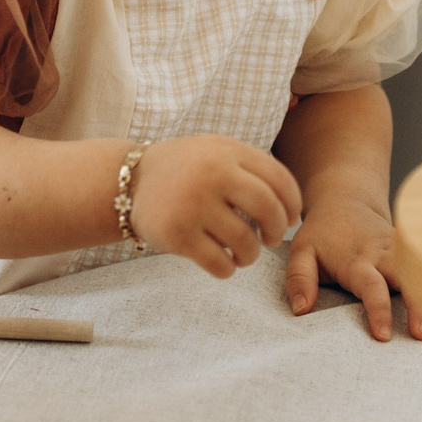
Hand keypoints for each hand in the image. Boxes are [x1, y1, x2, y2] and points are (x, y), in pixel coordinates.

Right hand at [128, 135, 304, 280]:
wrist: (128, 182)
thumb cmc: (186, 171)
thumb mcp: (216, 153)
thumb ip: (253, 169)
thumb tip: (293, 208)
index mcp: (227, 152)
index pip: (279, 179)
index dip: (293, 204)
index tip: (290, 220)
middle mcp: (212, 175)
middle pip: (268, 210)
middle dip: (276, 231)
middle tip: (270, 240)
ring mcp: (193, 205)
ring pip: (245, 242)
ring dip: (250, 255)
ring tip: (243, 254)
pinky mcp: (177, 235)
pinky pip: (219, 263)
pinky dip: (228, 269)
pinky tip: (224, 263)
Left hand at [285, 193, 421, 342]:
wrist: (347, 201)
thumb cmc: (323, 233)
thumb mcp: (301, 251)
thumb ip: (299, 280)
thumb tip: (301, 310)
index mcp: (357, 260)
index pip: (371, 287)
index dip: (378, 310)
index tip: (383, 335)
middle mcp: (384, 256)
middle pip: (407, 280)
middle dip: (417, 306)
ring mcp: (403, 252)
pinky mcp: (414, 251)